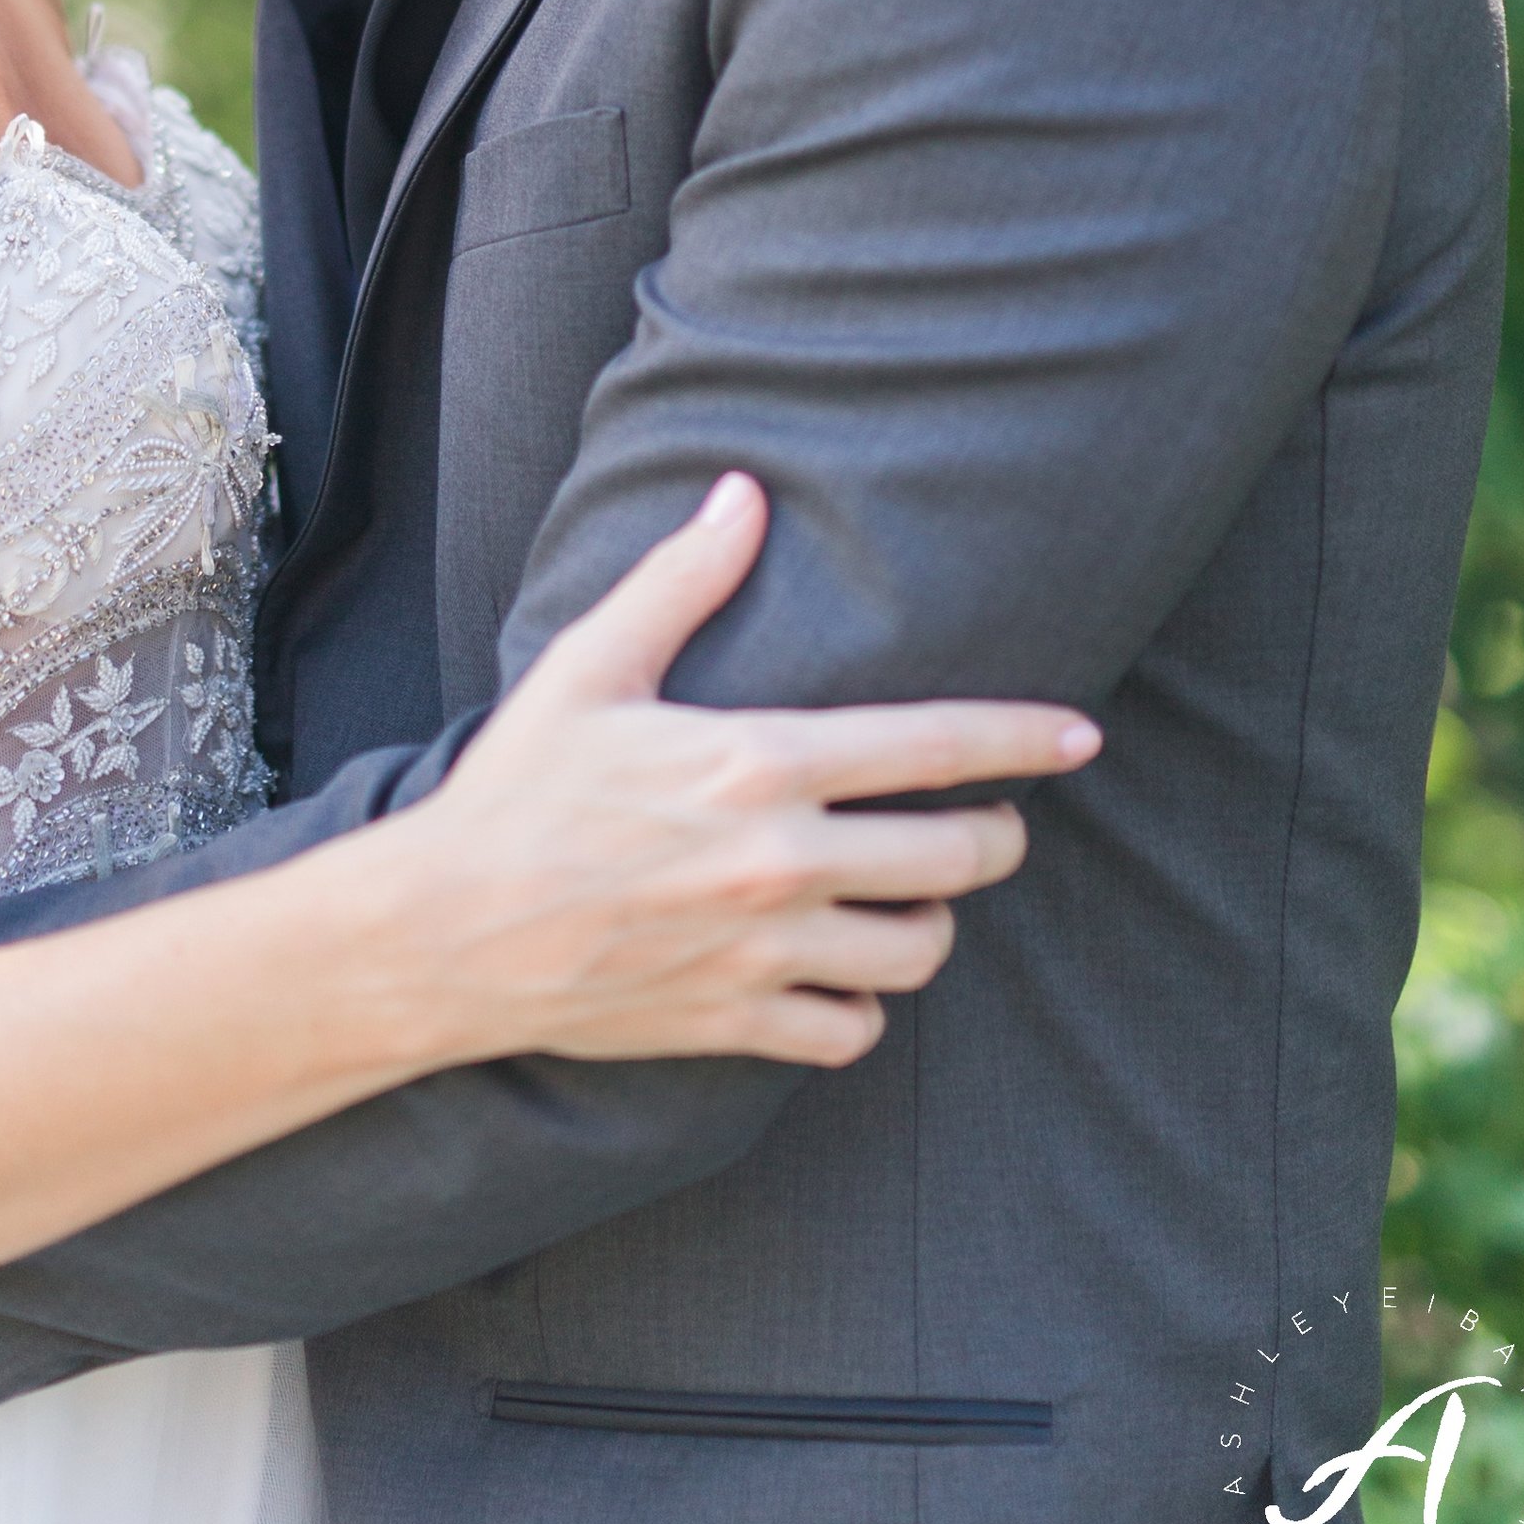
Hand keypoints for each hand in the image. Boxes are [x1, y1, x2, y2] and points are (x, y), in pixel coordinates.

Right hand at [421, 475, 1099, 1071]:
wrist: (440, 930)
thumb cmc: (514, 787)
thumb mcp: (590, 663)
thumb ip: (682, 579)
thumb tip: (744, 494)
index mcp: (757, 760)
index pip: (934, 745)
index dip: (1024, 739)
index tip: (1083, 737)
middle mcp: (778, 860)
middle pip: (958, 857)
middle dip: (994, 836)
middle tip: (987, 824)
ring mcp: (762, 951)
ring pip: (919, 951)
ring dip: (933, 921)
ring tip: (911, 896)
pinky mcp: (736, 1022)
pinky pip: (852, 1029)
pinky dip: (862, 1004)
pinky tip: (842, 973)